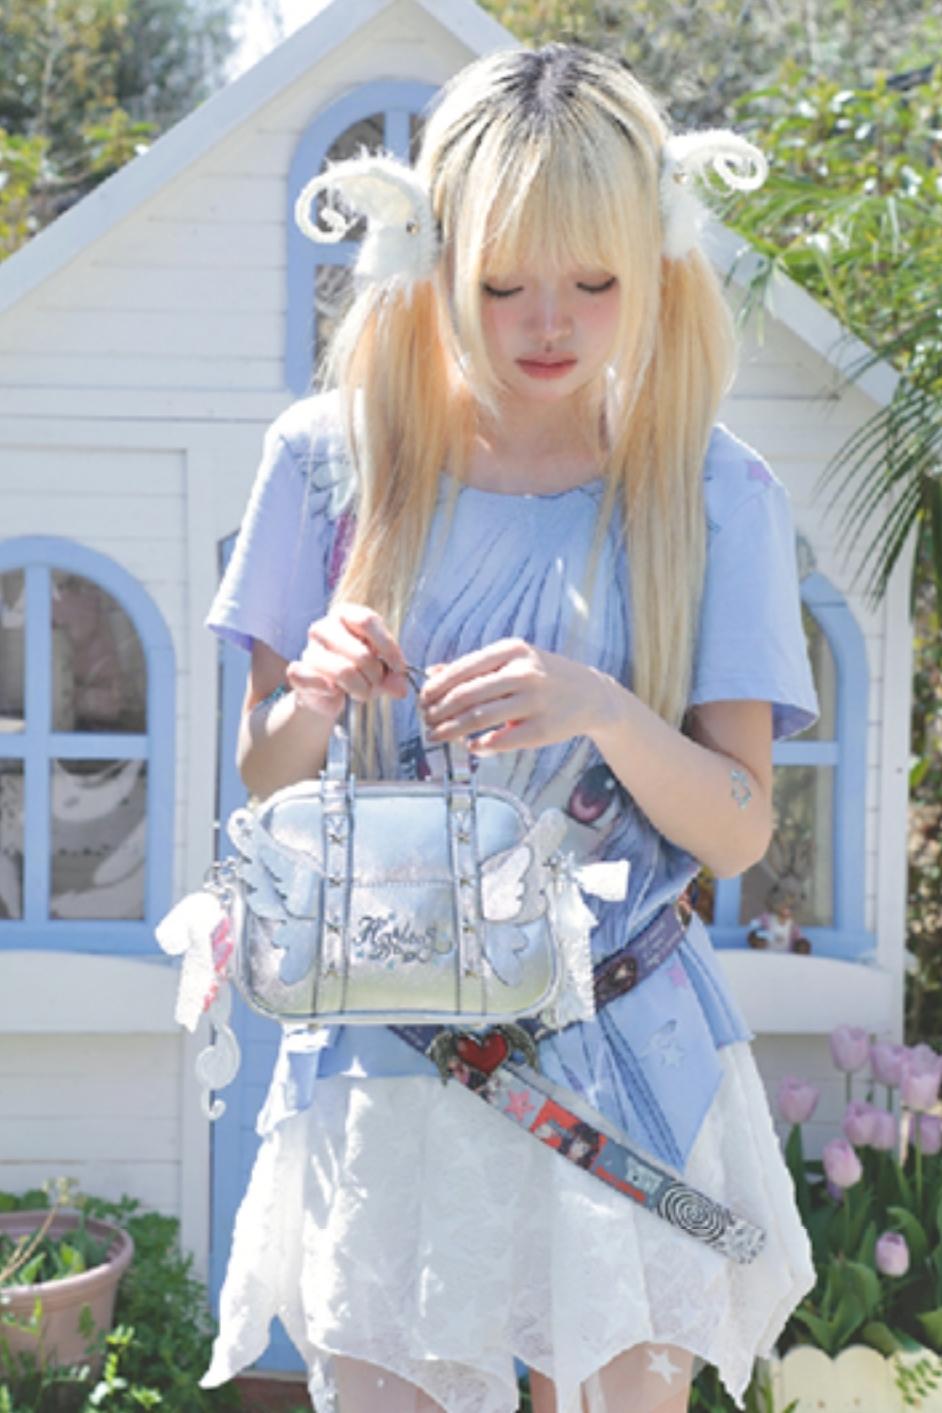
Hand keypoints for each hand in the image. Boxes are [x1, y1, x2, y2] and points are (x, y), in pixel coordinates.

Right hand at [285, 603, 409, 714]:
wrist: (328, 693)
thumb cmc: (359, 670)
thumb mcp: (382, 668)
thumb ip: (393, 675)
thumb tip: (401, 688)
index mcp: (345, 614)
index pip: (367, 621)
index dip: (388, 647)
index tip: (399, 668)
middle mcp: (323, 627)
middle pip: (361, 653)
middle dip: (376, 676)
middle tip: (376, 684)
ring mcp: (309, 649)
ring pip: (344, 672)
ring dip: (361, 689)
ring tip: (362, 692)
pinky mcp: (298, 672)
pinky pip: (316, 682)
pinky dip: (332, 692)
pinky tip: (336, 692)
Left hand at [418, 637, 612, 754]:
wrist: (592, 695)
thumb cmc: (545, 677)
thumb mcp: (513, 660)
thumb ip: (474, 667)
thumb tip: (432, 673)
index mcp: (512, 650)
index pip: (462, 670)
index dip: (436, 689)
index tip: (422, 701)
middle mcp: (524, 673)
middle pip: (466, 695)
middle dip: (439, 712)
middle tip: (425, 723)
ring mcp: (535, 701)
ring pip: (479, 718)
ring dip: (451, 730)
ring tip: (436, 736)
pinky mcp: (543, 728)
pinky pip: (501, 740)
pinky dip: (479, 745)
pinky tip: (470, 746)